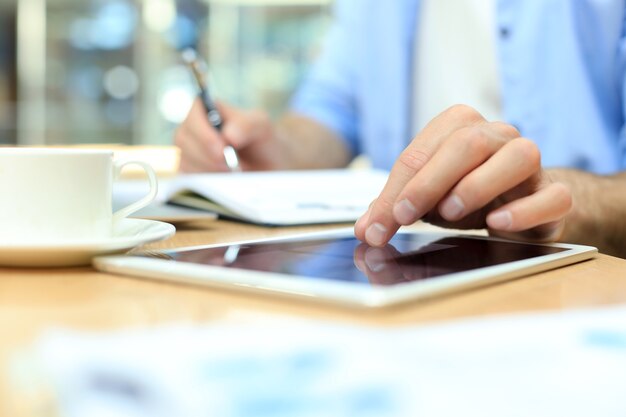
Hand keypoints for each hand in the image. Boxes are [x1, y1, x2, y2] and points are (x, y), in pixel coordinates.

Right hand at [175, 99, 282, 171]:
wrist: (267, 168)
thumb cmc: (262, 141)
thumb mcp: (262, 127)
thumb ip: (247, 125)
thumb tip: (228, 136)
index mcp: (206, 109)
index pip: (192, 114)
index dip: (203, 134)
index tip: (222, 151)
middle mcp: (191, 129)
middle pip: (183, 139)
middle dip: (207, 156)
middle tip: (230, 167)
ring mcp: (187, 151)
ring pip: (183, 160)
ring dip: (208, 171)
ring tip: (232, 173)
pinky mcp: (188, 172)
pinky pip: (186, 178)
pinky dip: (204, 182)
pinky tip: (222, 181)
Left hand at [354, 105, 572, 245]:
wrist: (522, 204)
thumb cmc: (468, 194)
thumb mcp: (426, 197)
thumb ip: (394, 207)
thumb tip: (365, 230)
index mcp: (460, 128)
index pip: (421, 153)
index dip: (395, 190)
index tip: (377, 226)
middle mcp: (498, 136)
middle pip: (467, 144)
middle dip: (428, 181)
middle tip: (405, 215)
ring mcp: (530, 163)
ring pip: (518, 156)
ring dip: (479, 184)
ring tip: (450, 212)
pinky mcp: (554, 193)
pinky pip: (552, 195)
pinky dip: (525, 209)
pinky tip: (498, 223)